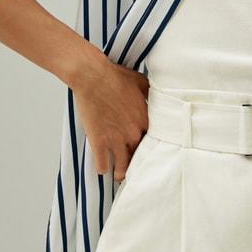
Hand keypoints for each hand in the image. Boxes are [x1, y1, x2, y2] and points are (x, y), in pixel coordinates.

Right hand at [72, 52, 149, 182]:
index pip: (156, 141)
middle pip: (141, 156)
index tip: (149, 149)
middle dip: (138, 161)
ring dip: (121, 172)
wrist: (93, 77)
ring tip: (120, 175)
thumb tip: (158, 96)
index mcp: (145, 119)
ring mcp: (116, 139)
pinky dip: (102, 168)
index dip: (152, 146)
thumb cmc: (115, 76)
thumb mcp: (141, 82)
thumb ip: (150, 94)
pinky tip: (103, 167)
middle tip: (135, 166)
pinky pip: (103, 165)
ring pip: (123, 167)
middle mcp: (133, 133)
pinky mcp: (99, 142)